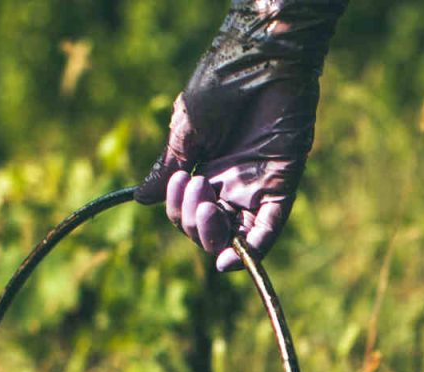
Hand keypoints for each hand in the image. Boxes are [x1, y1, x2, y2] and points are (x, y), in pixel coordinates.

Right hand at [136, 1, 345, 270]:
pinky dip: (253, 249)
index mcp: (208, 172)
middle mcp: (232, 186)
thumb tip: (140, 200)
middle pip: (208, 230)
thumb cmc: (220, 84)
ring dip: (214, 234)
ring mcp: (258, 188)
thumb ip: (169, 168)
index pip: (187, 214)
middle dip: (191, 219)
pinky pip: (269, 228)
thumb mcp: (186, 132)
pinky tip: (230, 259)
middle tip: (195, 183)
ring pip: (234, 237)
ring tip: (208, 205)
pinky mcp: (283, 186)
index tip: (177, 179)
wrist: (259, 59)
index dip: (177, 210)